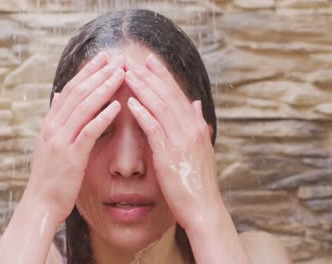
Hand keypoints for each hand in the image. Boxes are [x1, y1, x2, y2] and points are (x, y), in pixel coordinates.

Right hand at [22, 52, 125, 222]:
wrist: (41, 202)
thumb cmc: (50, 174)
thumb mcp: (49, 142)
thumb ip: (56, 118)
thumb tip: (59, 96)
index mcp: (50, 122)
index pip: (71, 89)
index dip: (87, 72)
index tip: (103, 58)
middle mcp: (53, 127)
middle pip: (78, 92)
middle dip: (99, 73)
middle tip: (117, 59)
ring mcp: (61, 140)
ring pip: (84, 107)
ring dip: (104, 88)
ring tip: (121, 74)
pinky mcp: (71, 156)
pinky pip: (89, 132)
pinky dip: (103, 117)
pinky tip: (117, 105)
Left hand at [124, 54, 221, 229]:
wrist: (204, 208)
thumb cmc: (199, 181)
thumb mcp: (202, 149)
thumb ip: (198, 124)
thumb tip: (196, 104)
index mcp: (196, 126)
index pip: (177, 94)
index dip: (163, 76)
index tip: (149, 61)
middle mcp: (191, 129)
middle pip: (168, 95)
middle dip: (149, 76)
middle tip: (133, 60)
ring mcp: (181, 141)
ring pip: (160, 107)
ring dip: (142, 88)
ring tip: (127, 74)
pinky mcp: (169, 155)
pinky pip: (154, 130)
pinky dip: (143, 114)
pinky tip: (130, 103)